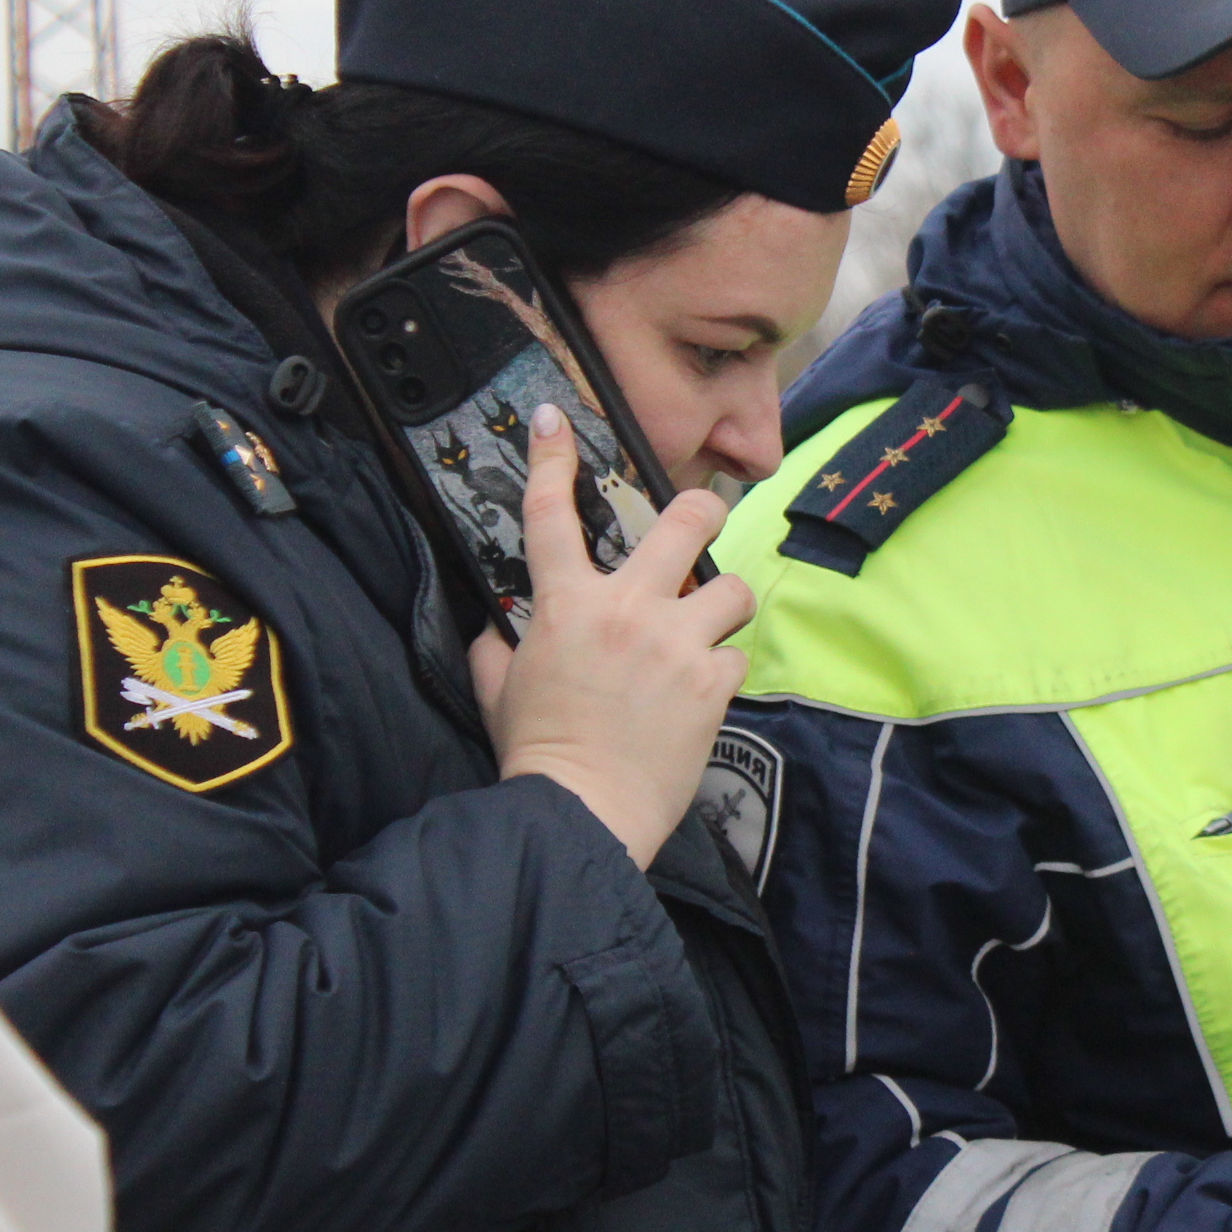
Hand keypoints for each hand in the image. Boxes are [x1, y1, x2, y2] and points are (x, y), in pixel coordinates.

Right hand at [468, 403, 753, 865]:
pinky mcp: (712, 682)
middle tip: (704, 519)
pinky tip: (702, 692)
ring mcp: (675, 643)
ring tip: (709, 628)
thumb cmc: (536, 753)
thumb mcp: (498, 689)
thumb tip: (496, 627)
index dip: (553, 458)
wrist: (580, 811)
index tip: (556, 420)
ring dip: (723, 606)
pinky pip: (736, 655)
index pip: (551, 515)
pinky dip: (723, 670)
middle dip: (704, 510)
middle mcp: (625, 610)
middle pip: (687, 521)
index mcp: (564, 605)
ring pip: (732, 588)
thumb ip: (497, 647)